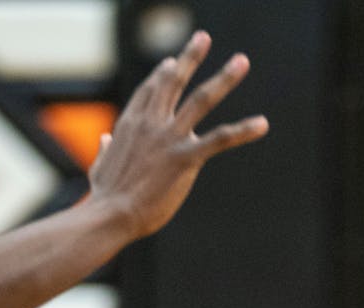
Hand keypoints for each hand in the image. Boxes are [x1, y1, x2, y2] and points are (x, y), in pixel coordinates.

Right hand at [88, 30, 268, 237]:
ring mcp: (169, 138)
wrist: (110, 215)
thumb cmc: (105, 197)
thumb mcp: (101, 166)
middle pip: (174, 81)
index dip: (162, 73)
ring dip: (224, 78)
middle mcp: (151, 123)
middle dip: (191, 57)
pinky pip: (220, 139)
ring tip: (241, 61)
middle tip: (203, 37)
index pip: (149, 90)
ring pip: (202, 100)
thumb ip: (106, 149)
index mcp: (130, 124)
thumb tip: (105, 139)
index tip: (172, 61)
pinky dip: (242, 130)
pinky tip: (262, 124)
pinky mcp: (185, 158)